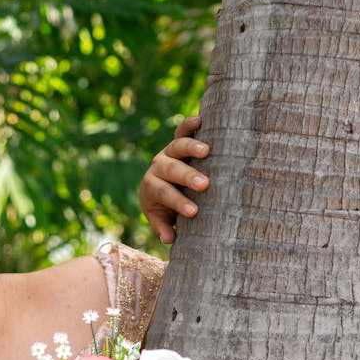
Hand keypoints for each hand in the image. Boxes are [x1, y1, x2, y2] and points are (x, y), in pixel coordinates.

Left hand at [139, 115, 209, 243]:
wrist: (159, 187)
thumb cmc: (164, 207)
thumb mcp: (160, 219)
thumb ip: (163, 228)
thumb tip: (168, 239)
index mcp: (152, 187)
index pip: (164, 194)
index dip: (177, 202)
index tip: (193, 212)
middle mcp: (158, 167)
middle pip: (171, 169)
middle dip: (187, 177)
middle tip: (204, 184)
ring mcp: (168, 151)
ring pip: (177, 146)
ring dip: (191, 147)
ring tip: (207, 151)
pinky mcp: (178, 140)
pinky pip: (182, 130)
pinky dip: (189, 124)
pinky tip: (200, 120)